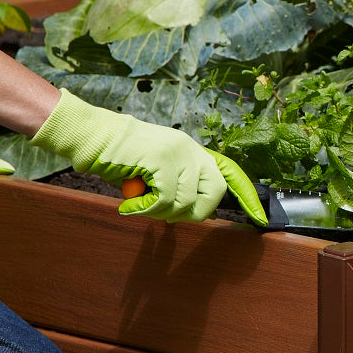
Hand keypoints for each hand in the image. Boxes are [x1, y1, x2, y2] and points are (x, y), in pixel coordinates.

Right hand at [29, 89, 266, 224]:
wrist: (92, 136)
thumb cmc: (119, 158)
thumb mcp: (154, 171)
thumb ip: (176, 185)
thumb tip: (191, 212)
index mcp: (191, 150)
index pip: (229, 171)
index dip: (246, 194)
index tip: (260, 216)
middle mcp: (190, 148)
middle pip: (215, 191)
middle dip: (196, 212)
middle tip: (167, 214)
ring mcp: (177, 152)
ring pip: (187, 201)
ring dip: (162, 212)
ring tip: (141, 205)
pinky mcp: (161, 159)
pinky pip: (166, 199)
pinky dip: (148, 209)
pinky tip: (131, 205)